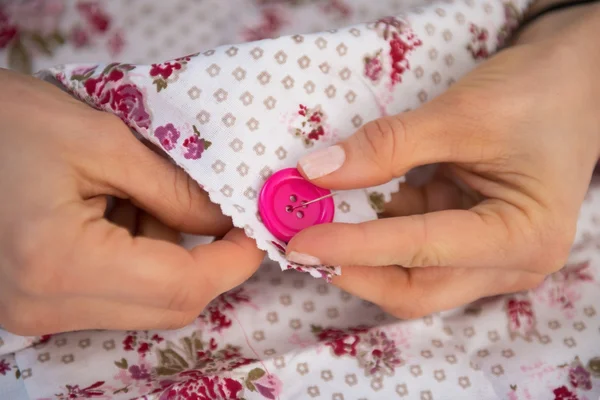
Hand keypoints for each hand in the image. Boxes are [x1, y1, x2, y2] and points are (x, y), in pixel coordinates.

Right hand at [0, 69, 263, 334]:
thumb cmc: (8, 123)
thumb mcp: (103, 142)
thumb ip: (175, 190)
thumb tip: (227, 221)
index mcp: (60, 262)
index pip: (180, 286)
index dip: (233, 261)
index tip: (257, 230)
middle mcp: (44, 306)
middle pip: (168, 305)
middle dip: (206, 259)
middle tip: (216, 210)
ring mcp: (36, 312)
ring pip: (146, 302)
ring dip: (167, 252)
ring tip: (137, 195)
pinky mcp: (36, 303)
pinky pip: (117, 294)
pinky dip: (138, 256)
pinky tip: (116, 211)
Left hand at [287, 5, 599, 317]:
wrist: (575, 81)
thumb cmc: (534, 93)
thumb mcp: (458, 115)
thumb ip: (386, 147)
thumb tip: (315, 172)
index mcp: (522, 236)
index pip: (421, 251)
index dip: (355, 246)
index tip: (299, 239)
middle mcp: (510, 262)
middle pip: (416, 287)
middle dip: (354, 268)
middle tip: (298, 245)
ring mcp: (491, 256)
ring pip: (413, 276)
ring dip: (361, 253)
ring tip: (313, 227)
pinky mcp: (472, 239)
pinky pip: (417, 249)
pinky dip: (379, 232)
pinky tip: (349, 211)